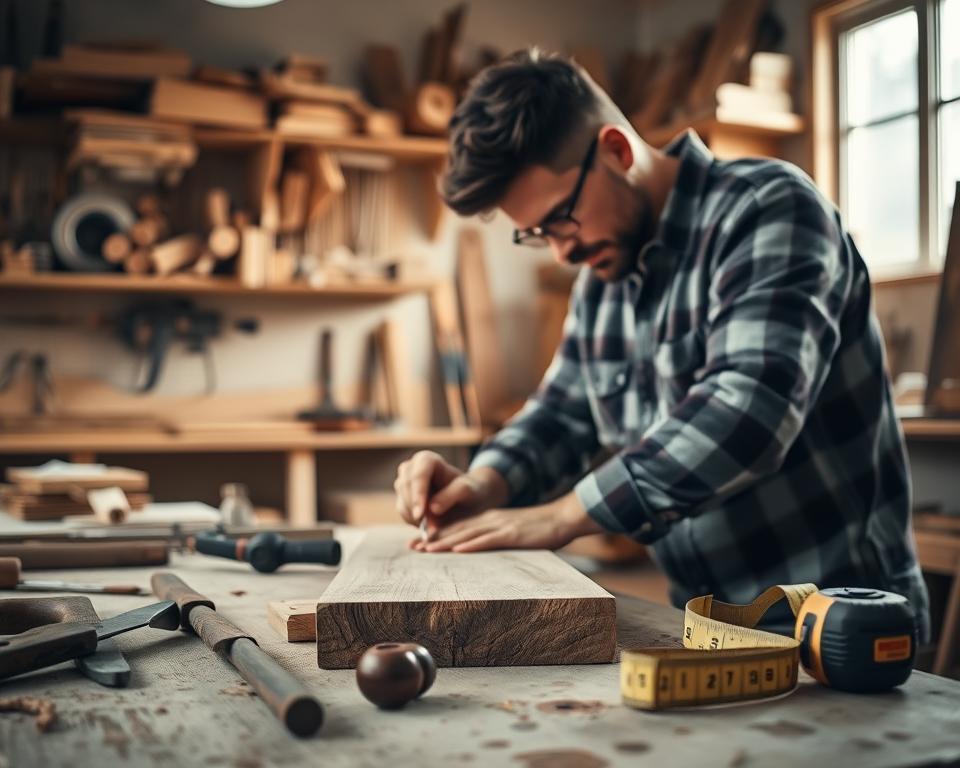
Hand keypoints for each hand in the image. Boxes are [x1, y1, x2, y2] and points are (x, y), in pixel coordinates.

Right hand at [393, 451, 506, 526]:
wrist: (467, 500)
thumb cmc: (469, 491)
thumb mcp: (468, 491)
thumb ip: (452, 495)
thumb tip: (432, 507)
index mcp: (427, 460)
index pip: (418, 475)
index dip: (418, 494)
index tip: (421, 515)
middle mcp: (411, 468)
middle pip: (405, 487)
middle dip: (415, 508)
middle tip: (430, 528)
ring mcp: (404, 483)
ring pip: (402, 502)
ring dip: (415, 517)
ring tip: (434, 528)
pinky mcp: (403, 498)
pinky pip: (403, 513)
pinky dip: (414, 522)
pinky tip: (429, 526)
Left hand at [412, 492, 602, 552]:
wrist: (562, 518)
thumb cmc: (539, 530)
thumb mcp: (512, 533)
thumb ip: (495, 539)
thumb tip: (478, 550)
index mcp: (488, 520)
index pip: (457, 528)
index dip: (436, 535)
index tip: (417, 544)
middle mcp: (490, 521)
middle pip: (457, 530)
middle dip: (433, 539)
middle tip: (412, 548)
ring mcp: (501, 527)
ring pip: (468, 534)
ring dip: (446, 543)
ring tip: (427, 550)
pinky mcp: (513, 534)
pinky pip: (489, 540)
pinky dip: (473, 545)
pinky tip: (459, 550)